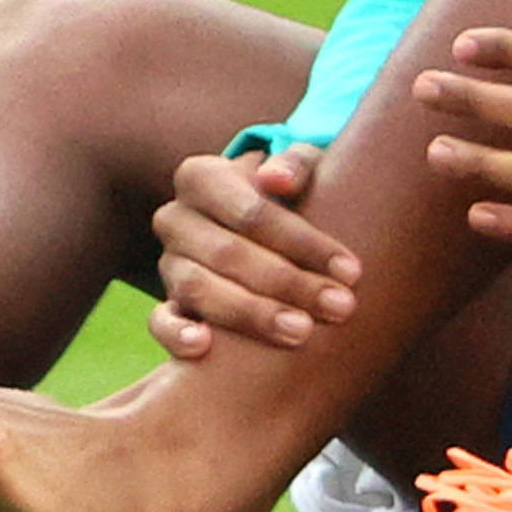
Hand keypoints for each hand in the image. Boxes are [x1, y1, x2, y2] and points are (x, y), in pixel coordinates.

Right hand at [146, 145, 360, 359]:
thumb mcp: (299, 168)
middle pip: (229, 254)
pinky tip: (204, 348)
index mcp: (201, 177)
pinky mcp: (168, 302)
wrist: (264, 224)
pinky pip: (160, 321)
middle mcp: (176, 218)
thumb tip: (276, 180)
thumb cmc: (290, 193)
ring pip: (199, 290)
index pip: (251, 212)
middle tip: (339, 306)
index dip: (303, 242)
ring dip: (252, 315)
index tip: (351, 270)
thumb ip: (294, 164)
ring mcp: (168, 262)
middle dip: (289, 284)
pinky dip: (176, 335)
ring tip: (300, 332)